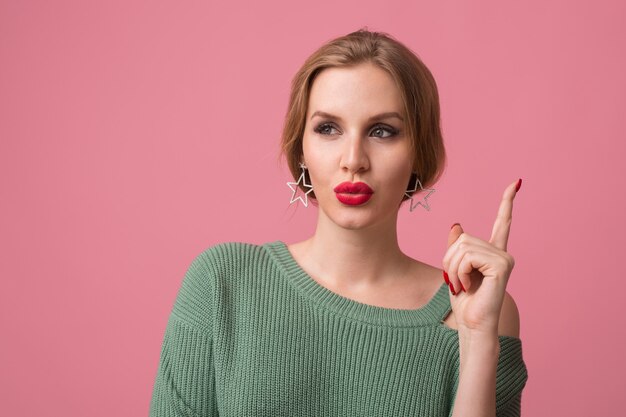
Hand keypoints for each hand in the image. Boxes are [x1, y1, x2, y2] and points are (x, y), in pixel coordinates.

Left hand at [442, 179, 520, 334]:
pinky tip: (467, 286)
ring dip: (453, 268)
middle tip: (455, 281)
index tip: (516, 183)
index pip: (501, 222)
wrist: (472, 325)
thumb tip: (457, 225)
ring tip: (462, 285)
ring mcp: (504, 259)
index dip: (507, 202)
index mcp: (492, 253)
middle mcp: (502, 253)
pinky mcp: (502, 266)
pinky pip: (469, 257)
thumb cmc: (464, 302)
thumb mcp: (454, 269)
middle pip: (463, 238)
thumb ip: (456, 248)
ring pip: (463, 247)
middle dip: (449, 259)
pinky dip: (460, 272)